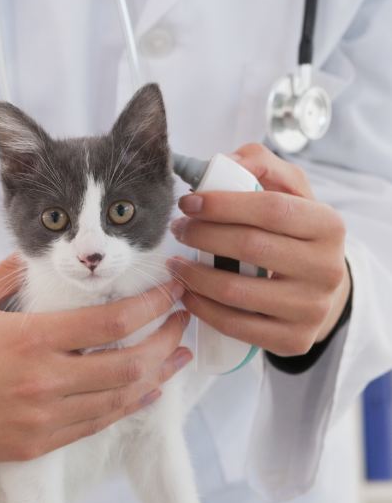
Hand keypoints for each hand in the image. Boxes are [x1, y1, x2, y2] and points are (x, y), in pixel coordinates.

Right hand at [0, 254, 189, 463]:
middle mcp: (43, 382)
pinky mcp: (35, 445)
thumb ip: (13, 274)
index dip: (153, 307)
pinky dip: (127, 407)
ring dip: (157, 376)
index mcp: (29, 339)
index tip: (172, 292)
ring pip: (120, 401)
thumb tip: (47, 256)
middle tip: (184, 321)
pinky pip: (95, 426)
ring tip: (178, 356)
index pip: (112, 323)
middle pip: (129, 365)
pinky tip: (144, 392)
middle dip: (168, 340)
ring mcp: (42, 420)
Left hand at [165, 143, 350, 356]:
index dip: (223, 204)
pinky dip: (202, 308)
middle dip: (203, 236)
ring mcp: (311, 308)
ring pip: (236, 291)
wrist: (318, 290)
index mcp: (328, 226)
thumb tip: (226, 162)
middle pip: (250, 247)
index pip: (271, 209)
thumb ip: (261, 167)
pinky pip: (235, 325)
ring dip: (193, 275)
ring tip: (174, 263)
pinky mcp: (293, 340)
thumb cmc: (293, 236)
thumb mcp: (288, 195)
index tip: (188, 202)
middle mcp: (326, 269)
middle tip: (178, 229)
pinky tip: (187, 293)